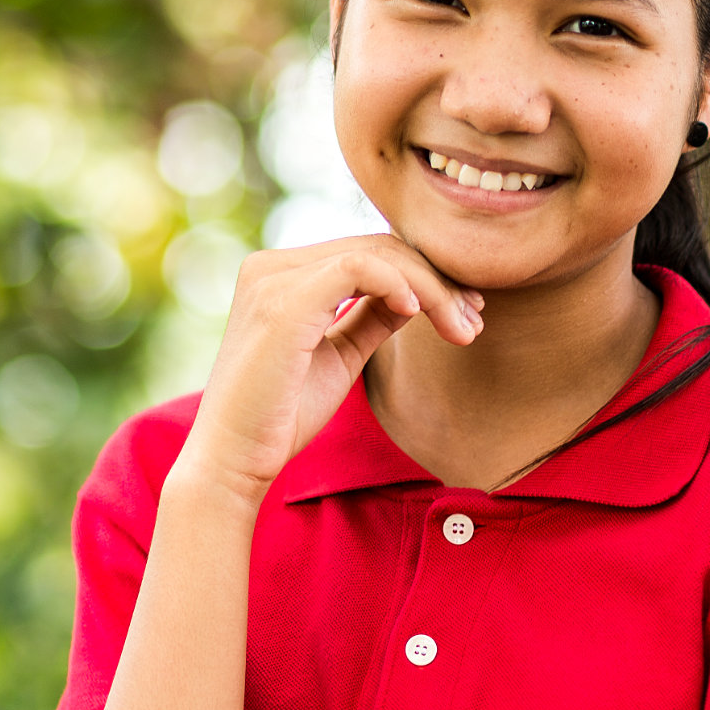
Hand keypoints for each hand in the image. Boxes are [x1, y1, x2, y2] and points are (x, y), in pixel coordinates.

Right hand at [176, 235, 481, 501]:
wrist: (234, 460)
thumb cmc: (281, 416)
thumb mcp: (340, 356)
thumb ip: (371, 318)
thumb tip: (416, 296)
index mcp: (281, 274)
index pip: (368, 254)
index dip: (424, 276)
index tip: (466, 312)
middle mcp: (272, 265)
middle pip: (378, 248)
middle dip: (437, 282)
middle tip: (475, 320)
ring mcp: (274, 278)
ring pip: (376, 254)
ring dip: (431, 288)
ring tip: (463, 327)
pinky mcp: (283, 300)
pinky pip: (358, 269)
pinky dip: (398, 284)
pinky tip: (420, 315)